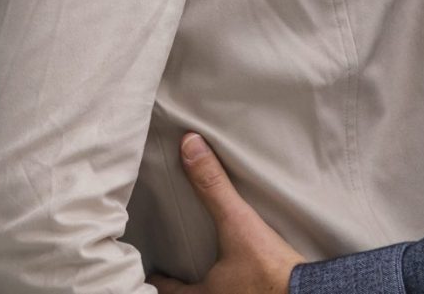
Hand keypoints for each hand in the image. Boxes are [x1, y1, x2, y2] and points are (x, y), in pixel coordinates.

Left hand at [148, 135, 304, 293]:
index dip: (161, 282)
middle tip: (180, 273)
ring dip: (213, 286)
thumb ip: (213, 187)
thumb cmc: (270, 272)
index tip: (153, 274)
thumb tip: (189, 145)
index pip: (171, 293)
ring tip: (214, 272)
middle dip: (187, 287)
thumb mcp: (238, 224)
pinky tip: (250, 278)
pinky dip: (239, 286)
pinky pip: (243, 293)